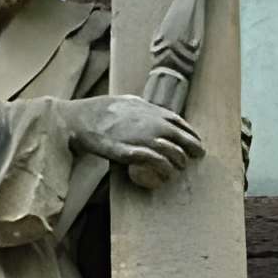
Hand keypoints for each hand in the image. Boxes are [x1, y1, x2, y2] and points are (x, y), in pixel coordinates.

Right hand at [66, 96, 204, 187]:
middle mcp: (154, 124)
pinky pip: (156, 163)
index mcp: (154, 111)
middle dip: (192, 151)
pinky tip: (164, 176)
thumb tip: (154, 111)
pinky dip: (163, 169)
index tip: (196, 144)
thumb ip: (145, 108)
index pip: (181, 124)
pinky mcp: (132, 153)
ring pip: (173, 153)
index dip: (192, 135)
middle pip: (183, 140)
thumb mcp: (128, 101)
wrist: (81, 120)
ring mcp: (144, 139)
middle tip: (194, 160)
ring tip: (176, 170)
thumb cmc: (101, 109)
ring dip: (178, 163)